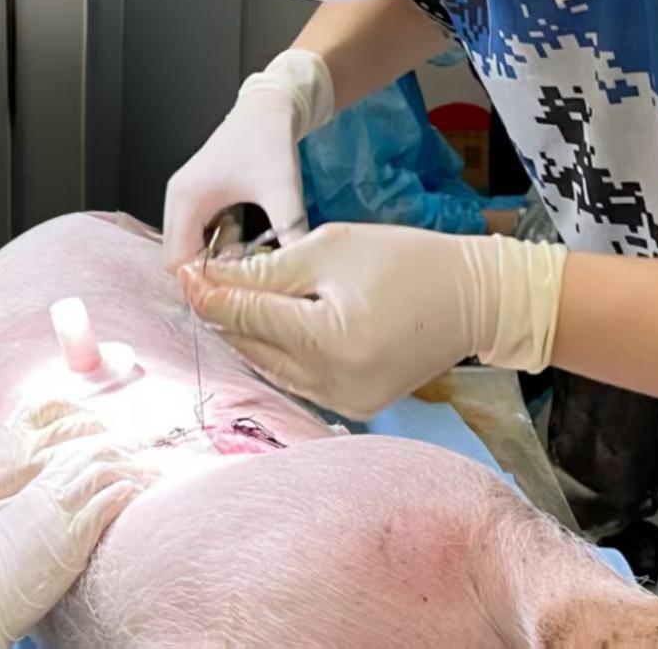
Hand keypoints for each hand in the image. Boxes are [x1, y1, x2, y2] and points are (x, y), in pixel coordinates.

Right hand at [0, 441, 148, 647]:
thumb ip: (35, 517)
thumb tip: (53, 525)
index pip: (73, 455)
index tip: (122, 454)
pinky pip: (103, 504)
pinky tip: (136, 491)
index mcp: (33, 491)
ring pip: (101, 472)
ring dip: (131, 470)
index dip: (101, 450)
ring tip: (152, 474)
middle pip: (91, 455)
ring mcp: (57, 514)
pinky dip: (123, 494)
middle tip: (147, 458)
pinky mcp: (68, 539)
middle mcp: (45, 495)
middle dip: (123, 454)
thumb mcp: (12, 531)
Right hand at [161, 49, 333, 268]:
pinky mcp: (196, 198)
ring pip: (187, 247)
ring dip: (213, 256)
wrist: (269, 107)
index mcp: (186, 199)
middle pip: (177, 257)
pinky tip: (243, 236)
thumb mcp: (283, 190)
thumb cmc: (269, 140)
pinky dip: (216, 243)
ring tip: (246, 249)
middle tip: (244, 267)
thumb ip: (291, 232)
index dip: (204, 280)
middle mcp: (177, 200)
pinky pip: (196, 234)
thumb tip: (302, 269)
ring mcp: (184, 199)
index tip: (236, 284)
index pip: (176, 261)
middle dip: (209, 270)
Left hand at [180, 223, 569, 419]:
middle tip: (202, 278)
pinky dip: (276, 352)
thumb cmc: (405, 259)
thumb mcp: (329, 249)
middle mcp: (335, 382)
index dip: (209, 293)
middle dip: (223, 312)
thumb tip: (206, 281)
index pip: (248, 317)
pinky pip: (295, 379)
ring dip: (245, 334)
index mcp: (331, 340)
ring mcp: (345, 402)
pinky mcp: (354, 408)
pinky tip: (265, 325)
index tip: (183, 271)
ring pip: (268, 366)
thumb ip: (264, 271)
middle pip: (252, 347)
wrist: (473, 298)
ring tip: (229, 297)